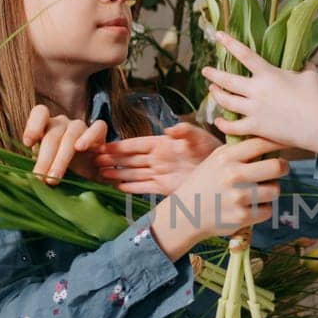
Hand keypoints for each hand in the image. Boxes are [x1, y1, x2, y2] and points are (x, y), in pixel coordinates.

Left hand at [22, 105, 108, 183]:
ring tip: (54, 177)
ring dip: (61, 158)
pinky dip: (89, 136)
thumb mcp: (48, 169)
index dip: (33, 126)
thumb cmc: (64, 171)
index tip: (28, 143)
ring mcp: (81, 126)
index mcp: (47, 127)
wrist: (89, 176)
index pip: (41, 113)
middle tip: (39, 178)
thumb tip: (28, 180)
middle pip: (52, 135)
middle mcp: (63, 124)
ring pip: (71, 136)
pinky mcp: (99, 132)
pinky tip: (80, 148)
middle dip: (44, 159)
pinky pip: (98, 127)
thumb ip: (39, 168)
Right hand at [93, 122, 220, 195]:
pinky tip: (117, 188)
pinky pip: (144, 187)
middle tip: (92, 161)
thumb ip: (184, 132)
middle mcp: (157, 159)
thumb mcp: (198, 137)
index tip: (101, 147)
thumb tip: (169, 129)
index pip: (134, 145)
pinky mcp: (165, 187)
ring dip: (117, 174)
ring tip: (100, 175)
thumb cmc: (211, 148)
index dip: (118, 146)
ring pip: (133, 174)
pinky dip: (131, 188)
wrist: (225, 169)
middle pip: (129, 160)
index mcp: (161, 144)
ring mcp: (160, 173)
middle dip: (112, 160)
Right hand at [149, 136, 287, 258]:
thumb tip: (269, 138)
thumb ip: (238, 150)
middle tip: (280, 168)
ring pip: (275, 190)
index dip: (278, 142)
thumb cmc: (205, 183)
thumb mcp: (215, 160)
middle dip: (282, 167)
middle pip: (277, 167)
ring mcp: (238, 197)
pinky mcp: (242, 217)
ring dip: (270, 190)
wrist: (186, 214)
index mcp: (226, 157)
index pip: (261, 144)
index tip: (286, 143)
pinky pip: (267, 210)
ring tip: (258, 191)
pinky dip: (262, 209)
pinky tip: (250, 207)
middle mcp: (233, 175)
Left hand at [201, 31, 317, 157]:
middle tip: (206, 70)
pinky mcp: (256, 127)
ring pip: (226, 101)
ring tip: (212, 90)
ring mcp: (254, 109)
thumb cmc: (315, 98)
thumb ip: (304, 65)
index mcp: (268, 74)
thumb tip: (306, 60)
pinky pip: (233, 126)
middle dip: (213, 74)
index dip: (229, 43)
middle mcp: (257, 90)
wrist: (317, 125)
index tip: (218, 35)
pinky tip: (218, 120)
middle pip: (227, 79)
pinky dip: (223, 123)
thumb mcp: (310, 75)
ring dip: (216, 94)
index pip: (244, 54)